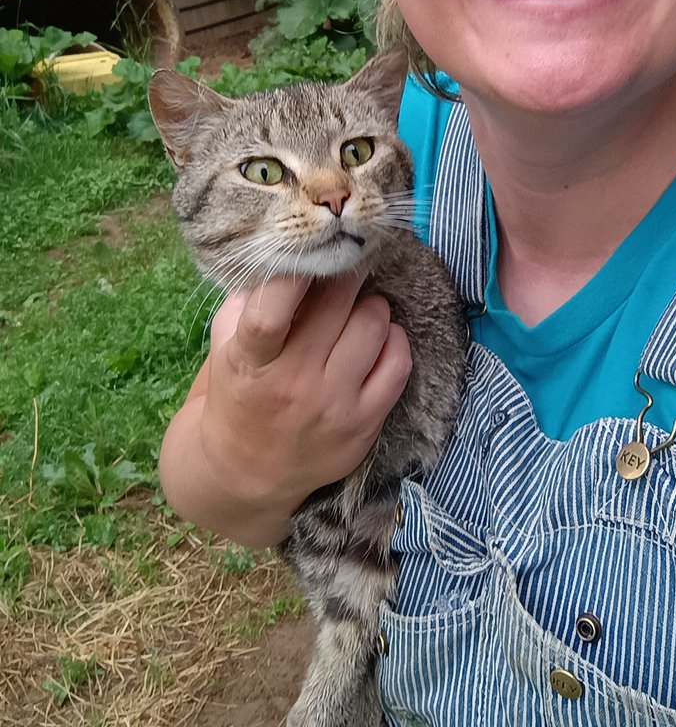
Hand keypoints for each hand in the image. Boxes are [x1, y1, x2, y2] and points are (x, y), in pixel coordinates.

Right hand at [158, 275, 411, 547]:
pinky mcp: (365, 423)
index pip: (269, 315)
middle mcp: (293, 384)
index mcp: (249, 362)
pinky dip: (393, 338)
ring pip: (373, 324)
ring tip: (358, 308)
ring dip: (369, 305)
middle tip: (341, 271)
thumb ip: (250, 301)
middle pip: (335, 304)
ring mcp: (333, 405)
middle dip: (341, 276)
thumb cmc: (238, 394)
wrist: (247, 472)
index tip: (306, 253)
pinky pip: (399, 362)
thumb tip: (291, 257)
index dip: (292, 276)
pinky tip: (378, 337)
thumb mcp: (225, 348)